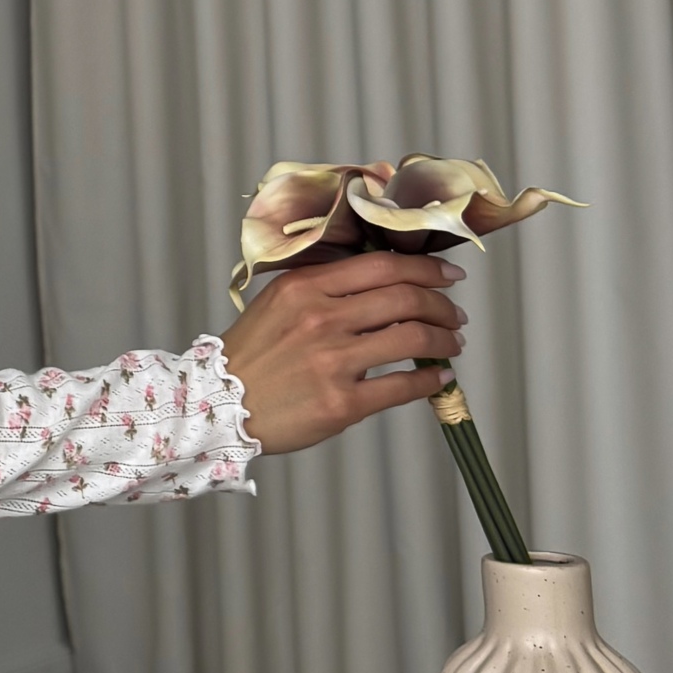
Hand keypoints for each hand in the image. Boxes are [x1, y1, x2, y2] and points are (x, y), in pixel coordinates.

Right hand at [220, 249, 465, 455]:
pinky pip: (402, 386)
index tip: (448, 275)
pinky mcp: (341, 403)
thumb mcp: (278, 303)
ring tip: (452, 343)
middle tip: (455, 314)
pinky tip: (439, 379)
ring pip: (412, 339)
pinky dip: (431, 380)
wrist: (218, 406)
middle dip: (442, 305)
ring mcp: (332, 362)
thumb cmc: (251, 356)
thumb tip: (385, 283)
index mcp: (305, 288)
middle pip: (406, 299)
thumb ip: (324, 287)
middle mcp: (320, 319)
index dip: (426, 268)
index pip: (383, 266)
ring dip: (444, 340)